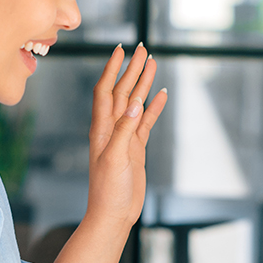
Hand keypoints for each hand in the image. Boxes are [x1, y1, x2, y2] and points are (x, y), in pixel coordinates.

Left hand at [85, 43, 167, 230]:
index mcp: (102, 129)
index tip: (121, 49)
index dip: (112, 69)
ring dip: (143, 83)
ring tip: (153, 63)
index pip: (106, 91)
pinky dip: (154, 107)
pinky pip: (146, 122)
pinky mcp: (135, 148)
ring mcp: (124, 137)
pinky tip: (161, 94)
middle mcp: (112, 129)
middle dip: (131, 69)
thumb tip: (135, 103)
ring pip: (136, 104)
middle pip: (122, 92)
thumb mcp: (114, 159)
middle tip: (143, 48)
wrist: (113, 214)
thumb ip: (123, 131)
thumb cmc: (108, 190)